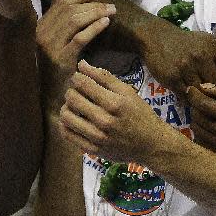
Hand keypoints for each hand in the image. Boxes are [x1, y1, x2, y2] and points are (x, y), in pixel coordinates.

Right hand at [37, 0, 115, 84]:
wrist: (51, 93)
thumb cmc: (55, 63)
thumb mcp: (55, 36)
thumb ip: (57, 13)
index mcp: (39, 26)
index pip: (62, 4)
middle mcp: (41, 34)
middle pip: (70, 11)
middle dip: (92, 5)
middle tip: (110, 5)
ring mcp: (49, 47)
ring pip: (74, 21)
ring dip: (95, 14)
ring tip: (111, 12)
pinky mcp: (60, 59)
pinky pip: (79, 38)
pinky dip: (94, 28)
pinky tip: (106, 24)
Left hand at [59, 61, 176, 164]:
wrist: (151, 144)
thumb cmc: (140, 114)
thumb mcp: (127, 92)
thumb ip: (104, 76)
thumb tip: (81, 64)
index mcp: (114, 103)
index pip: (82, 83)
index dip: (76, 77)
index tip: (79, 77)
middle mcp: (104, 121)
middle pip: (72, 98)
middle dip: (71, 90)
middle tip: (77, 91)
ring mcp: (97, 137)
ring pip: (66, 116)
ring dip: (66, 107)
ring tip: (75, 106)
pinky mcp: (92, 150)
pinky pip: (67, 134)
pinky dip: (65, 124)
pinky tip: (73, 119)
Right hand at [140, 27, 215, 106]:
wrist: (157, 37)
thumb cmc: (191, 43)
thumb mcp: (213, 46)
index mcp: (215, 46)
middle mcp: (202, 55)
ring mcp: (186, 66)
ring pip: (205, 93)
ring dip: (212, 104)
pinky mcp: (172, 77)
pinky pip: (188, 96)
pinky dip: (194, 102)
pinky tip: (199, 108)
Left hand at [187, 83, 215, 169]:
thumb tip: (203, 86)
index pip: (205, 105)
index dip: (194, 95)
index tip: (192, 87)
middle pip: (197, 117)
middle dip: (194, 105)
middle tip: (198, 98)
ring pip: (197, 130)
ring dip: (196, 118)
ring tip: (204, 110)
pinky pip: (202, 141)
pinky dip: (201, 130)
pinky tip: (209, 124)